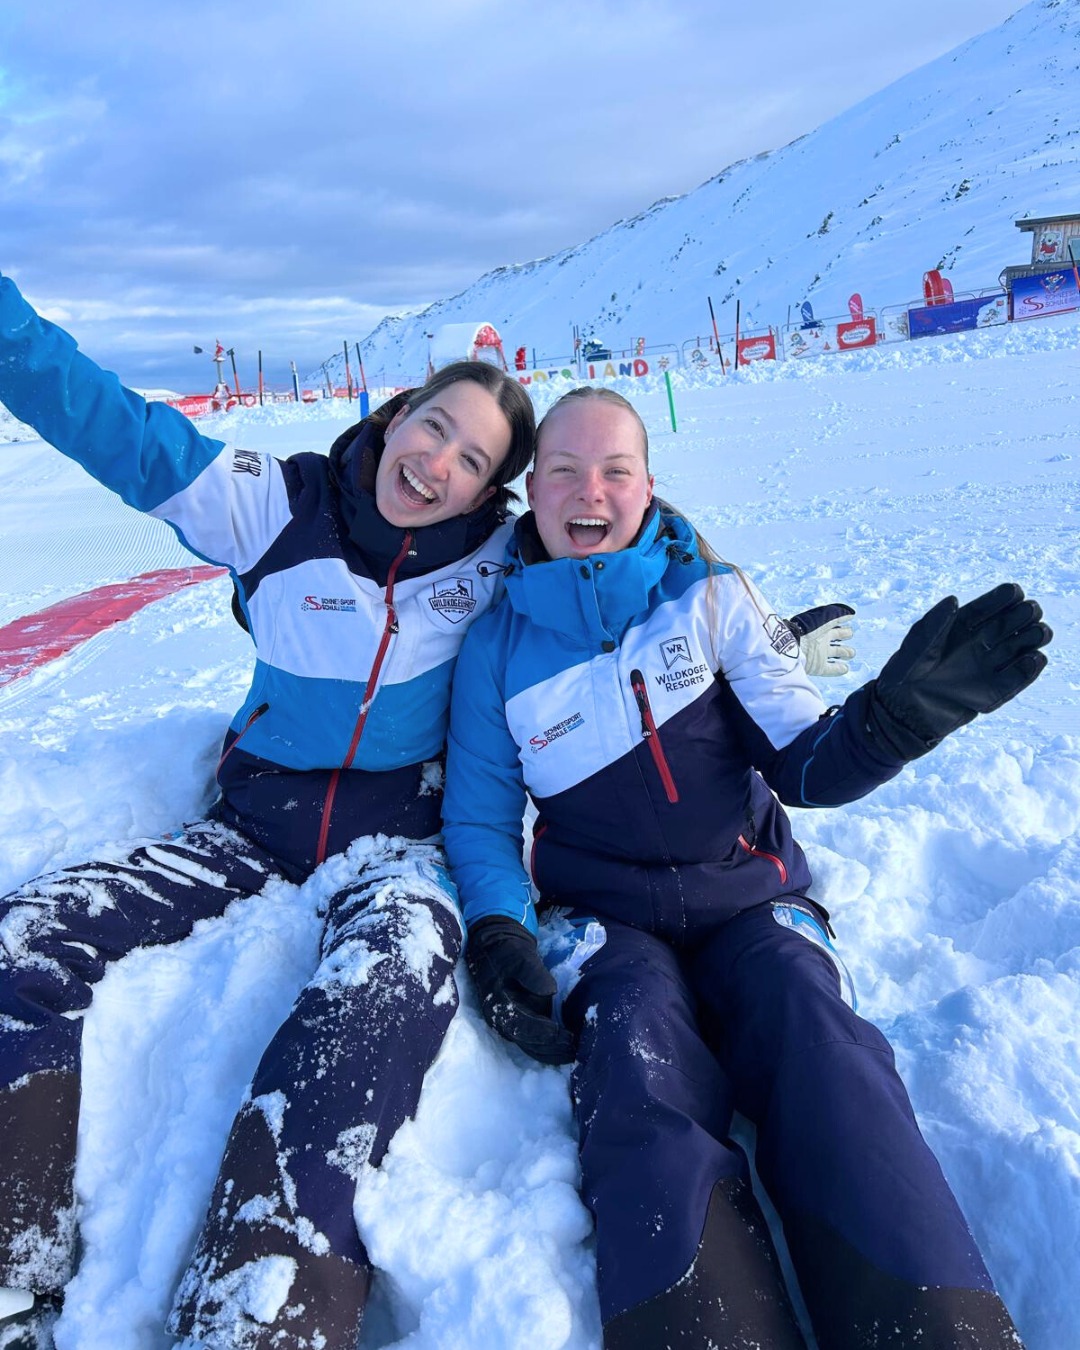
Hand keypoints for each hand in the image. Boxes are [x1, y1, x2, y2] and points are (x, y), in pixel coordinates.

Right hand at [465, 917, 575, 1064]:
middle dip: (550, 1047)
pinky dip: (548, 1049)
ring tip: (573, 1052)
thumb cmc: (509, 953)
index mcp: (497, 1004)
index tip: (559, 1032)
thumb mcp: (520, 956)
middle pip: (526, 1041)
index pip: (519, 1024)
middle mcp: (501, 1020)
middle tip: (573, 1047)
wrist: (497, 951)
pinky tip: (565, 1050)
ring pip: (530, 1046)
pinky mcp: (519, 1024)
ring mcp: (510, 1024)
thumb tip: (550, 991)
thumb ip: (533, 973)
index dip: (539, 1031)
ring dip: (551, 1053)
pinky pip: (533, 1042)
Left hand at [787, 603, 855, 676]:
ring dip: (845, 653)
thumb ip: (839, 614)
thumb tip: (852, 614)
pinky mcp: (818, 667)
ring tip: (849, 654)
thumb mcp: (824, 617)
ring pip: (837, 653)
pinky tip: (845, 668)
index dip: (844, 627)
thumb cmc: (807, 629)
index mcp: (823, 629)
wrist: (791, 645)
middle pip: (838, 638)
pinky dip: (839, 669)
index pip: (838, 627)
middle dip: (846, 636)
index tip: (849, 627)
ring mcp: (820, 654)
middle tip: (848, 636)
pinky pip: (831, 669)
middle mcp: (822, 641)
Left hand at [866, 584, 1050, 759]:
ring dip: (1035, 637)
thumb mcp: (915, 646)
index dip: (1004, 597)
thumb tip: (954, 599)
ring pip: (1022, 646)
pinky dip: (1029, 669)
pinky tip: (1033, 659)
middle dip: (1026, 613)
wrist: (903, 712)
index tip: (1014, 592)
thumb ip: (934, 623)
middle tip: (1029, 612)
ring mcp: (988, 665)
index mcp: (961, 625)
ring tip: (1037, 632)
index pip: (990, 605)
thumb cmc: (904, 674)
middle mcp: (979, 642)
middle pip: (1012, 622)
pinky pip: (1018, 678)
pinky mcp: (993, 691)